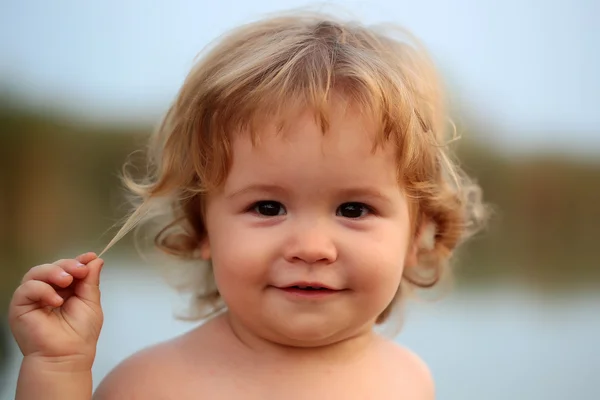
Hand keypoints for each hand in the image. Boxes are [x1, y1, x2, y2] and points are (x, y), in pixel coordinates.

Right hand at [8, 252, 103, 368]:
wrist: (67, 356)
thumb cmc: (80, 334)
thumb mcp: (91, 302)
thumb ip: (91, 280)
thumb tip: (95, 260)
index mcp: (64, 290)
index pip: (67, 268)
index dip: (77, 261)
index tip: (90, 257)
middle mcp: (47, 291)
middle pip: (52, 267)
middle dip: (68, 265)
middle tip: (80, 270)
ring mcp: (32, 298)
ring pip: (36, 272)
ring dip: (54, 272)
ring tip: (68, 281)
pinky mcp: (19, 306)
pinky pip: (27, 288)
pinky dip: (42, 289)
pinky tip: (56, 301)